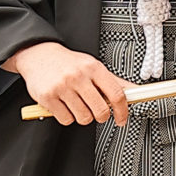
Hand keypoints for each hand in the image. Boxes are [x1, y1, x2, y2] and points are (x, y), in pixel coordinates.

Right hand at [8, 40, 129, 127]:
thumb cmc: (69, 63)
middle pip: (100, 110)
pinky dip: (68, 117)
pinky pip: (66, 120)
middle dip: (101, 116)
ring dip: (83, 116)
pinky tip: (65, 106)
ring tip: (78, 104)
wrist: (40, 56)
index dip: (122, 110)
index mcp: (93, 68)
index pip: (116, 93)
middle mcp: (78, 76)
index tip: (122, 118)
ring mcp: (62, 87)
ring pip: (83, 118)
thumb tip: (135, 91)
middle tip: (97, 112)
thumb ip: (114, 81)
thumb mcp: (93, 66)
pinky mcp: (48, 98)